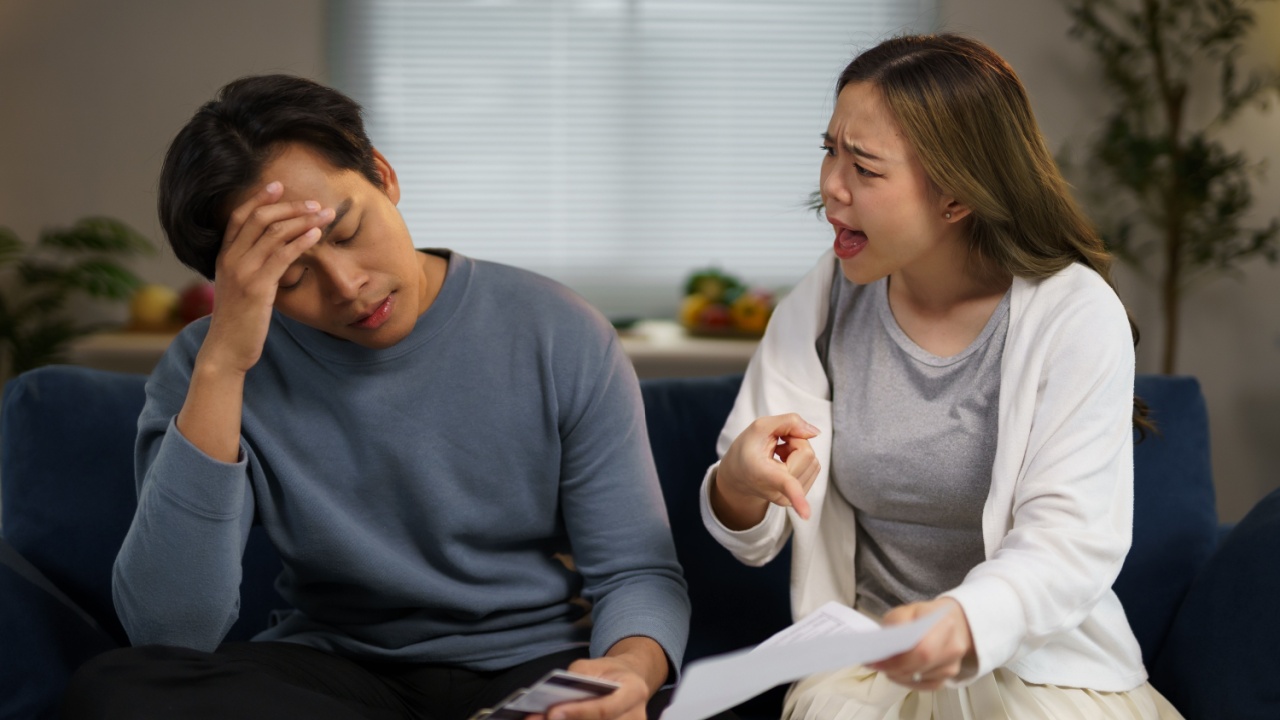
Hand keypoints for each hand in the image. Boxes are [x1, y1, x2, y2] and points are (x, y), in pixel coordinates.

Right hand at [200, 181, 331, 373]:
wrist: (226, 348)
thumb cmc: (239, 320)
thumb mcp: (239, 288)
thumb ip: (251, 268)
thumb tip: (274, 255)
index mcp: (224, 256)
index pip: (238, 217)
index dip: (258, 198)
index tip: (278, 185)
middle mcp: (230, 259)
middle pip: (259, 218)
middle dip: (289, 206)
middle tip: (314, 203)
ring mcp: (242, 271)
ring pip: (274, 233)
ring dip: (303, 220)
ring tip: (324, 215)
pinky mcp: (257, 287)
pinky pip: (282, 256)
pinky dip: (301, 241)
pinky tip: (316, 235)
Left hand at [538, 637, 665, 719]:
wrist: (631, 682)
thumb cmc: (611, 673)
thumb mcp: (595, 665)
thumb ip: (578, 678)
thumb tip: (555, 700)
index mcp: (634, 692)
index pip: (604, 709)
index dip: (577, 712)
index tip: (552, 712)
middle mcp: (636, 717)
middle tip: (536, 719)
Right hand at [711, 414, 820, 527]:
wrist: (737, 475)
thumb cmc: (746, 449)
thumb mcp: (760, 427)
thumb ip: (789, 422)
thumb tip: (815, 433)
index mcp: (764, 475)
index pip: (786, 485)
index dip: (798, 499)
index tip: (806, 516)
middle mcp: (778, 492)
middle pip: (808, 454)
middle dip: (795, 441)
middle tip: (776, 444)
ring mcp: (789, 499)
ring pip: (813, 460)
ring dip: (798, 450)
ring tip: (778, 454)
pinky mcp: (798, 497)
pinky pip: (813, 468)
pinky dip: (801, 459)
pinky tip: (783, 461)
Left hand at [867, 598, 974, 690]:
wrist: (953, 622)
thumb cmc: (924, 617)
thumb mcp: (905, 612)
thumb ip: (894, 626)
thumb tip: (881, 650)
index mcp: (943, 623)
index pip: (922, 649)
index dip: (898, 660)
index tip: (877, 661)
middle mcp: (953, 645)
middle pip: (921, 665)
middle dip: (895, 669)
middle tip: (879, 666)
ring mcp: (953, 663)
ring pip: (922, 678)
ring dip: (900, 676)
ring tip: (888, 666)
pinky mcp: (950, 676)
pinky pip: (925, 686)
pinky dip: (909, 682)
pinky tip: (901, 673)